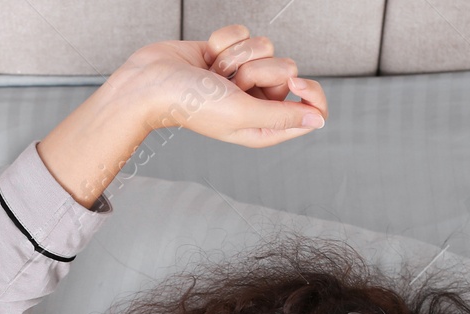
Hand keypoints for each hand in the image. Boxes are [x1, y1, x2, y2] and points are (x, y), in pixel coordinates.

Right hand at [119, 24, 327, 146]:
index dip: (309, 92)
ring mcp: (242, 76)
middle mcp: (256, 101)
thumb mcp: (242, 114)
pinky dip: (224, 41)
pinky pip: (244, 33)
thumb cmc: (191, 104)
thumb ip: (283, 116)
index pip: (310, 109)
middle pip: (286, 70)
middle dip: (257, 70)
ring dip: (236, 56)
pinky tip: (208, 58)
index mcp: (264, 126)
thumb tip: (318, 119)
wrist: (151, 82)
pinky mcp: (229, 53)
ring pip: (265, 47)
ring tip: (214, 73)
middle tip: (231, 83)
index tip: (293, 82)